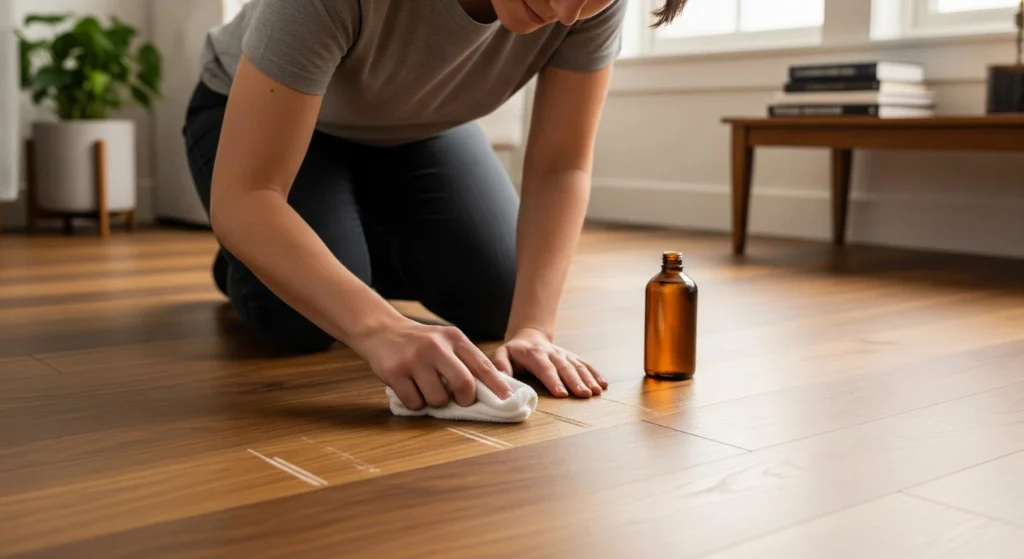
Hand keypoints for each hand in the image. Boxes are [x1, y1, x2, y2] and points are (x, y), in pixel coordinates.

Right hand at [351, 319, 514, 410]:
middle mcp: (436, 347)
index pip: (482, 364)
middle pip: (464, 385)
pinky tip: (411, 389)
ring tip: (428, 389)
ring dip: (436, 402)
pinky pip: (415, 403)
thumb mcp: (447, 341)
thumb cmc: (421, 342)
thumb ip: (467, 360)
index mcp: (454, 338)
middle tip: (460, 401)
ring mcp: (414, 360)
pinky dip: (416, 404)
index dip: (497, 385)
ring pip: (438, 399)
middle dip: (465, 400)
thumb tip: (492, 389)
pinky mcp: (395, 373)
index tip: (507, 399)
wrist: (381, 330)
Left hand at [492, 328, 606, 397]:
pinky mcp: (572, 357)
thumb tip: (504, 380)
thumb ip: (501, 365)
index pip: (545, 368)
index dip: (554, 380)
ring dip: (588, 379)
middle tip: (584, 395)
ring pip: (577, 366)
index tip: (562, 393)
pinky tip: (603, 384)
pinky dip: (595, 373)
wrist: (529, 337)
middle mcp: (552, 353)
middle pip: (565, 368)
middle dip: (576, 381)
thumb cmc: (514, 352)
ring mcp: (564, 354)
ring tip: (596, 392)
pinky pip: (585, 364)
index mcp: (535, 354)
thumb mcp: (501, 354)